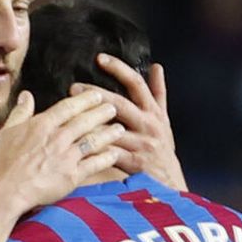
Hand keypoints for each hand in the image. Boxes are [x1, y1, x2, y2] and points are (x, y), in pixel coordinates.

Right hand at [0, 89, 124, 216]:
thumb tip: (26, 96)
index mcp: (42, 125)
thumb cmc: (1, 163)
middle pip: (85, 121)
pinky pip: (94, 164)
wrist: (4, 190)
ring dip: (108, 133)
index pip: (68, 107)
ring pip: (93, 140)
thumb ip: (20, 113)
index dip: (85, 100)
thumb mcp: (6, 132)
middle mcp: (58, 138)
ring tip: (119, 129)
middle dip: (102, 113)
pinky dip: (106, 158)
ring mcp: (66, 157)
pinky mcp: (72, 176)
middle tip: (113, 108)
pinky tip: (115, 153)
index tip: (96, 95)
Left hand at [73, 54, 185, 191]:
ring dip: (90, 122)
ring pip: (113, 129)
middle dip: (96, 95)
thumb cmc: (162, 149)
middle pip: (121, 104)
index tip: (100, 58)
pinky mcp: (135, 163)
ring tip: (70, 115)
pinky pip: (111, 153)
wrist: (171, 183)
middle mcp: (149, 125)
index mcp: (153, 112)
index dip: (119, 69)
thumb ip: (158, 93)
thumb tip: (156, 66)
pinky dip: (95, 148)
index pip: (136, 84)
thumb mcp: (164, 119)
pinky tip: (77, 143)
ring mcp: (142, 144)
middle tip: (73, 87)